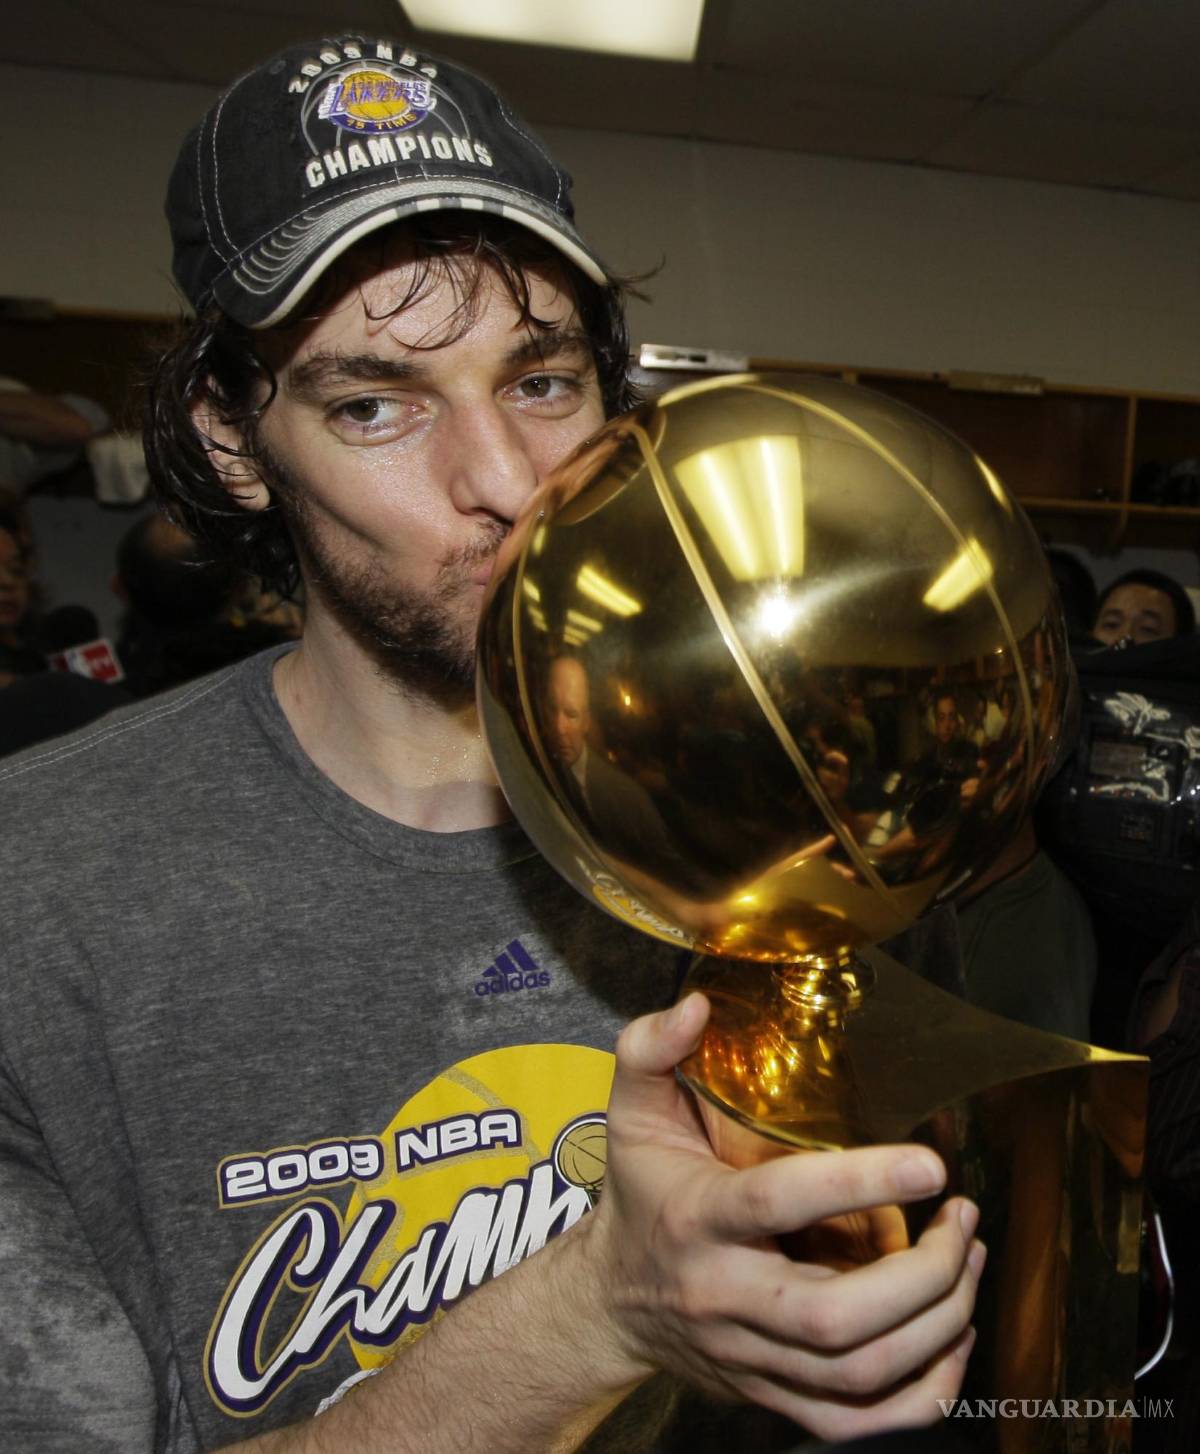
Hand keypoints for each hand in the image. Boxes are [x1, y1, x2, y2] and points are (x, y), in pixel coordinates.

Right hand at [584, 993, 983, 1439]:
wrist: (612, 1302)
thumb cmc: (639, 1194)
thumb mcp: (631, 1112)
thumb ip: (651, 1050)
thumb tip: (698, 1006)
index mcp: (695, 1219)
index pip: (776, 1204)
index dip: (858, 1185)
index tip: (930, 1163)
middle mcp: (725, 1298)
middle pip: (834, 1318)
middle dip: (922, 1277)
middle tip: (964, 1220)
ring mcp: (752, 1358)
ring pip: (859, 1373)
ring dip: (938, 1323)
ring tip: (969, 1258)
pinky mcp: (776, 1399)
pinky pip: (863, 1423)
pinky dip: (925, 1390)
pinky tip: (953, 1333)